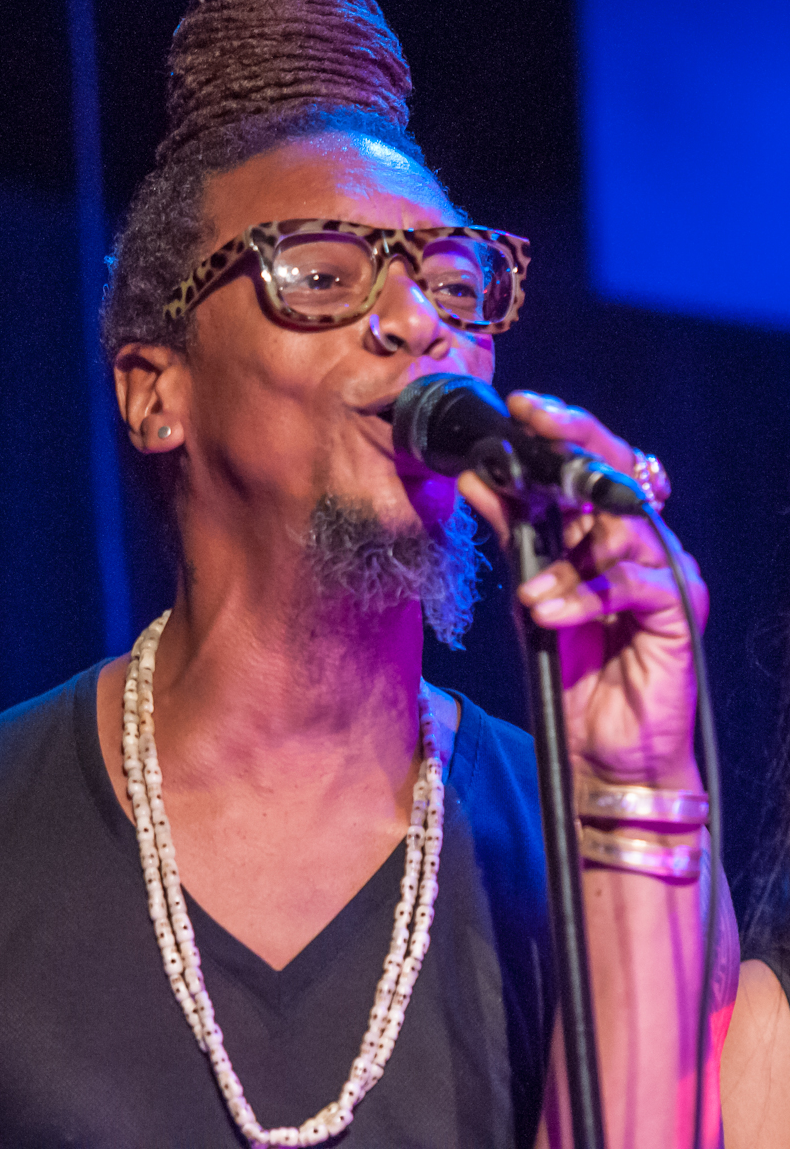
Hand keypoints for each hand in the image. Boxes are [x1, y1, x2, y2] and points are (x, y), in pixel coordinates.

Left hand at [458, 392, 706, 787]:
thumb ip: (513, 533)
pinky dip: (585, 596)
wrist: (605, 747)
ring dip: (568, 559)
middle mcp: (645, 543)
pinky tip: (548, 612)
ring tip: (530, 593)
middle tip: (534, 427)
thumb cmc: (573, 666)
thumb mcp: (529, 590)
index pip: (595, 463)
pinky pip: (634, 587)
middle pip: (620, 474)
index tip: (522, 406)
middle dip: (575, 446)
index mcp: (610, 532)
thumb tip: (474, 476)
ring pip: (625, 531)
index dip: (564, 431)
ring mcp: (668, 575)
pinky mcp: (679, 613)